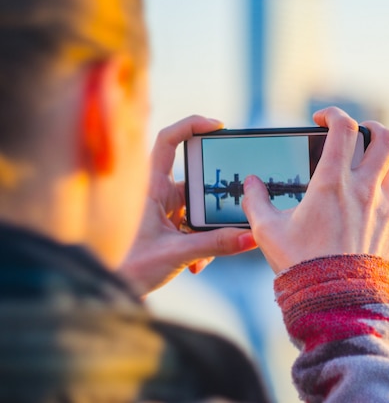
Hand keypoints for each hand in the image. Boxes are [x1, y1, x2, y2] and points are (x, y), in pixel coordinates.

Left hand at [118, 116, 256, 295]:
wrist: (111, 291)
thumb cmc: (128, 268)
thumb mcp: (176, 253)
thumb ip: (215, 244)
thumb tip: (249, 237)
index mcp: (151, 187)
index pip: (168, 140)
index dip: (192, 125)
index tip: (218, 126)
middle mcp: (158, 194)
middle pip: (196, 181)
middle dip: (214, 201)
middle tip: (230, 214)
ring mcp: (165, 211)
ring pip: (200, 208)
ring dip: (209, 230)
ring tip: (206, 256)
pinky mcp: (170, 228)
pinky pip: (196, 226)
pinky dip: (203, 242)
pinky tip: (199, 264)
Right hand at [242, 107, 388, 273]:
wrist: (335, 304)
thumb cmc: (300, 265)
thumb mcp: (267, 231)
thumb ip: (256, 201)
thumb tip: (250, 183)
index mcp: (332, 183)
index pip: (343, 128)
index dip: (333, 114)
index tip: (321, 118)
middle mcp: (364, 191)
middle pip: (386, 138)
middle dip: (372, 127)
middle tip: (355, 134)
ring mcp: (384, 210)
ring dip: (376, 163)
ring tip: (357, 174)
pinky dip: (377, 202)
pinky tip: (360, 218)